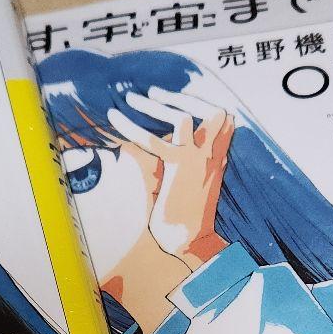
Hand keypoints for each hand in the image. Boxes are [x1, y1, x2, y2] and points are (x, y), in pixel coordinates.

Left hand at [106, 87, 233, 269]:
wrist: (193, 242)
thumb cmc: (185, 219)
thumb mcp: (185, 185)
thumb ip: (173, 162)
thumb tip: (144, 147)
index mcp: (218, 156)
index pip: (214, 117)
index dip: (196, 102)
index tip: (173, 97)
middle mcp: (213, 153)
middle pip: (201, 110)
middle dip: (175, 97)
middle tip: (151, 91)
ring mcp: (198, 159)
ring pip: (179, 118)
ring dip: (152, 107)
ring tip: (130, 99)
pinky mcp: (179, 167)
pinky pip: (152, 141)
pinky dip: (130, 128)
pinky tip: (114, 118)